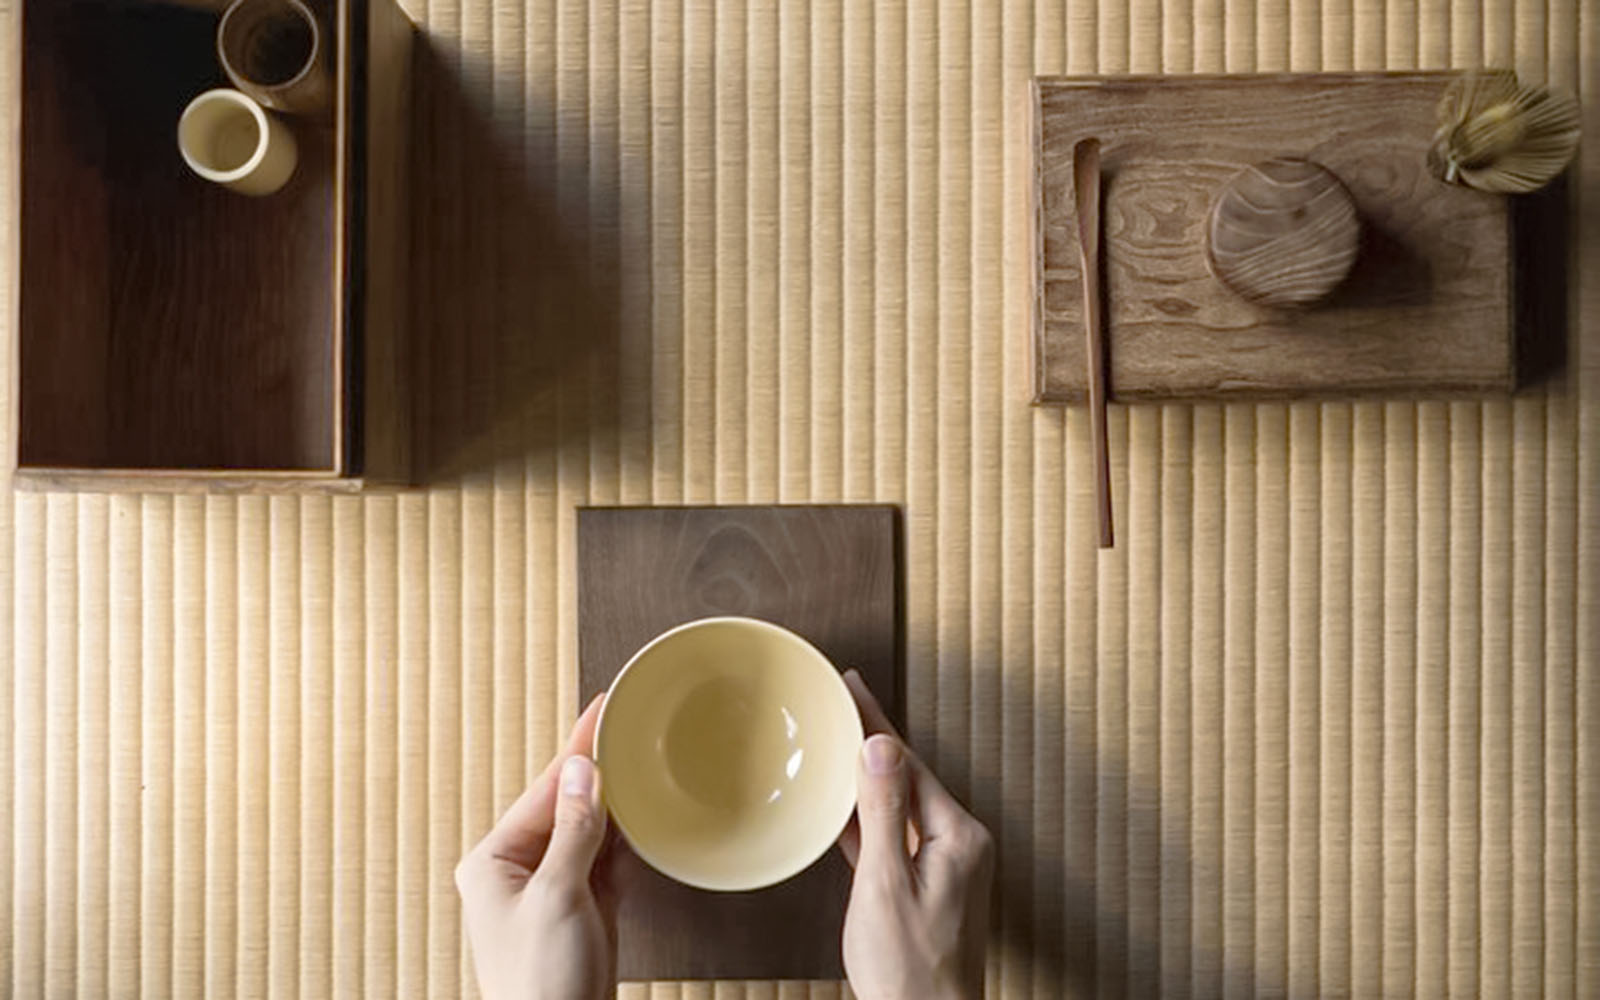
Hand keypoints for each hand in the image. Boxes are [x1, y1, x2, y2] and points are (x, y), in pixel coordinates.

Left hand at [456, 694, 617, 999]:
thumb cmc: (541, 984)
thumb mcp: (558, 896)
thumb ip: (574, 831)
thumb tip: (582, 772)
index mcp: (494, 862)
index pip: (544, 790)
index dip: (577, 749)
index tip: (601, 710)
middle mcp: (518, 872)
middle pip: (567, 806)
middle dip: (598, 772)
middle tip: (628, 729)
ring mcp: (552, 892)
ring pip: (589, 833)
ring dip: (615, 806)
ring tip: (639, 765)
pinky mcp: (581, 912)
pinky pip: (605, 863)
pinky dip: (624, 844)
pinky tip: (640, 821)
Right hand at [838, 671, 993, 999]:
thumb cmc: (908, 972)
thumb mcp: (886, 885)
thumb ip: (884, 814)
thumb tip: (881, 748)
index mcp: (958, 837)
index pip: (908, 763)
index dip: (875, 723)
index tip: (852, 688)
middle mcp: (958, 845)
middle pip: (906, 777)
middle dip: (871, 739)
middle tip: (840, 700)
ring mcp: (943, 867)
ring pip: (898, 806)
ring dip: (866, 775)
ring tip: (836, 739)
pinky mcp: (925, 888)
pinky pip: (893, 839)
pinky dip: (867, 818)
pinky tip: (842, 804)